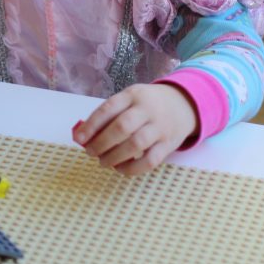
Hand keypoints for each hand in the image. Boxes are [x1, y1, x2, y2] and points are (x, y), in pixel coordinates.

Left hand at [72, 83, 197, 175]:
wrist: (184, 104)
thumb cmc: (147, 104)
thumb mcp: (130, 99)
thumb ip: (109, 115)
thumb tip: (84, 137)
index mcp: (133, 95)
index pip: (109, 108)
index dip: (92, 125)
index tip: (79, 138)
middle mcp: (147, 109)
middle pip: (122, 127)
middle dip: (102, 143)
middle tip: (90, 152)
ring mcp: (160, 127)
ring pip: (136, 144)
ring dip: (115, 157)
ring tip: (103, 162)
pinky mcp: (169, 144)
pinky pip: (151, 160)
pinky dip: (133, 168)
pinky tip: (120, 169)